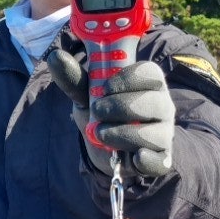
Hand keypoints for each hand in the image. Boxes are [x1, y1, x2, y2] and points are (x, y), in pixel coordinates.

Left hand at [48, 52, 174, 176]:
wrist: (106, 150)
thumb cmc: (102, 114)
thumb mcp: (86, 95)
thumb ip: (74, 78)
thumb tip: (56, 57)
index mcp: (149, 83)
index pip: (150, 73)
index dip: (126, 80)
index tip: (104, 88)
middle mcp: (162, 106)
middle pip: (154, 102)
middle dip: (121, 107)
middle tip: (98, 111)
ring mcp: (164, 133)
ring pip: (155, 133)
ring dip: (124, 134)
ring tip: (101, 134)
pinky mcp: (161, 159)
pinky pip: (160, 161)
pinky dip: (146, 160)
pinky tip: (134, 157)